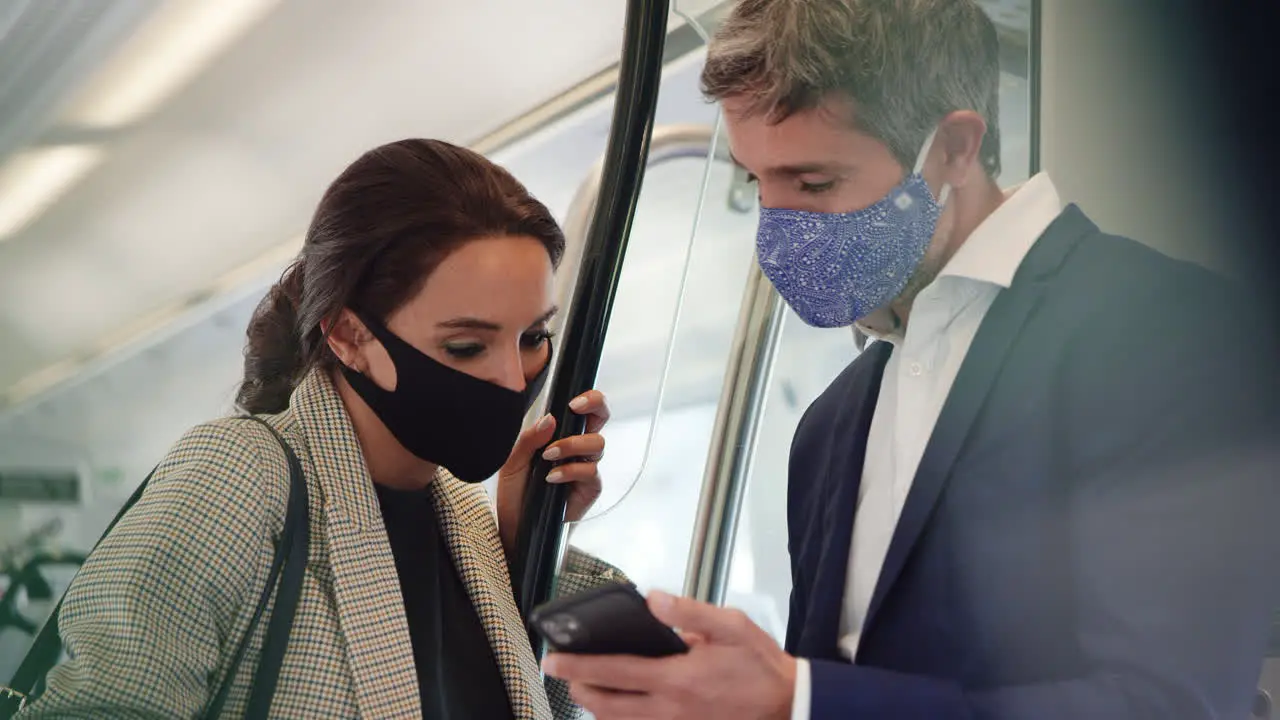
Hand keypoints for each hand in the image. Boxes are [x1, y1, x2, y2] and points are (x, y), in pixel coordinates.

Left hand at [496, 389, 609, 561]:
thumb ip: (529, 439)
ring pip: (598, 444)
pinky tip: (551, 478)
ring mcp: (586, 469)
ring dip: (572, 444)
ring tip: (548, 457)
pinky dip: (571, 471)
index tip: (573, 401)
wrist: (515, 528)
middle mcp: (578, 449)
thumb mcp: (512, 462)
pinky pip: (591, 472)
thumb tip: (550, 418)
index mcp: (561, 436)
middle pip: (602, 418)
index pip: (583, 410)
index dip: (588, 398)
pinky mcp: (589, 490)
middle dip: (595, 405)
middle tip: (574, 409)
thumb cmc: (515, 494)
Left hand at [542, 591, 796, 719]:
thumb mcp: (731, 626)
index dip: (578, 666)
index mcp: (677, 678)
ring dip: (597, 707)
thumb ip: (689, 612)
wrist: (789, 706)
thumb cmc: (760, 666)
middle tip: (562, 673)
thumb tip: (652, 600)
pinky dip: (622, 719)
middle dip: (578, 689)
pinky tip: (619, 706)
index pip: (614, 672)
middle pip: (606, 706)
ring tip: (585, 687)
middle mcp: (669, 709)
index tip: (553, 660)